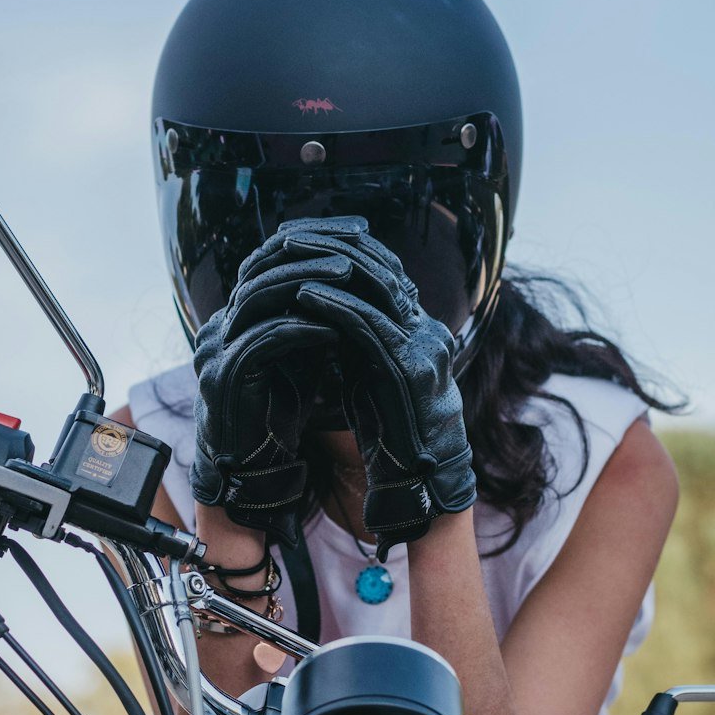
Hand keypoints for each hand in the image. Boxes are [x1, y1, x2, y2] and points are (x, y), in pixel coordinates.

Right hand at [191, 255, 344, 545]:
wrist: (250, 470)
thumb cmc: (280, 414)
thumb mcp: (300, 356)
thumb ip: (313, 321)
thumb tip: (357, 283)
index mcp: (235, 317)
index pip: (267, 258)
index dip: (310, 240)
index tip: (357, 233)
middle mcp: (219, 327)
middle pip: (260, 267)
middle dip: (310, 252)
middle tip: (356, 247)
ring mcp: (215, 351)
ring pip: (259, 295)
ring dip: (307, 282)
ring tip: (349, 277)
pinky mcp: (223, 378)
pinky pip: (262, 340)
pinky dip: (300, 329)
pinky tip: (333, 327)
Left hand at [271, 217, 476, 553]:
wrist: (425, 478)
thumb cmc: (394, 433)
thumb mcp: (372, 375)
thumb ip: (356, 343)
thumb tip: (320, 314)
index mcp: (418, 327)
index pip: (382, 268)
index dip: (342, 247)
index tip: (301, 238)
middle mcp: (425, 328)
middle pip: (379, 265)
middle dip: (332, 245)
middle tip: (288, 235)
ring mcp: (423, 345)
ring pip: (376, 285)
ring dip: (329, 265)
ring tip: (289, 254)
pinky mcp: (412, 368)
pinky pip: (369, 325)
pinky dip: (334, 306)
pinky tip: (303, 297)